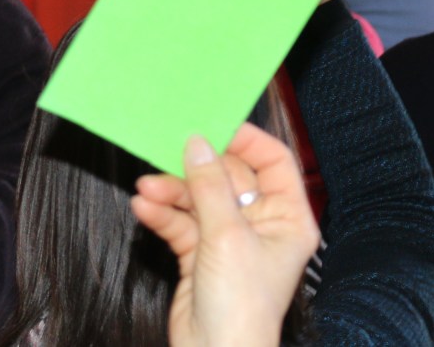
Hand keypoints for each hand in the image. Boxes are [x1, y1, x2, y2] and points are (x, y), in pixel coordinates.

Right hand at [131, 125, 317, 346]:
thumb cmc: (241, 307)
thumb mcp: (226, 236)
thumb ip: (210, 186)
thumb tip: (197, 144)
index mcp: (288, 218)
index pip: (274, 162)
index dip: (246, 141)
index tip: (214, 125)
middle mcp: (262, 226)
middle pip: (229, 178)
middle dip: (196, 168)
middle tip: (167, 151)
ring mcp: (230, 241)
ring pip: (200, 199)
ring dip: (172, 191)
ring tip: (147, 188)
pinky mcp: (202, 256)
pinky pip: (182, 223)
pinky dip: (163, 214)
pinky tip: (144, 208)